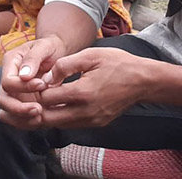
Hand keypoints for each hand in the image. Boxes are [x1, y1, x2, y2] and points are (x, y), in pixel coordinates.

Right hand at [0, 37, 66, 129]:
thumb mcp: (45, 46)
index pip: (7, 82)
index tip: (42, 85)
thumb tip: (24, 76)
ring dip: (22, 119)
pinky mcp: (21, 104)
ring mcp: (13, 94)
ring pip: (7, 113)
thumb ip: (34, 58)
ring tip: (41, 117)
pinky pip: (17, 120)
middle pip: (3, 101)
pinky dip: (27, 123)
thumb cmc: (50, 48)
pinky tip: (42, 120)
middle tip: (39, 110)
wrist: (56, 54)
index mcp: (11, 64)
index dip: (23, 87)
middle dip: (19, 109)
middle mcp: (8, 80)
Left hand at [31, 47, 149, 129]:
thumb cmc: (118, 64)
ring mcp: (92, 121)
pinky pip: (72, 125)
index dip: (38, 90)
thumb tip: (46, 77)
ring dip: (49, 114)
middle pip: (48, 119)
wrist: (143, 81)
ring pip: (58, 125)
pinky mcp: (97, 124)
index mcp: (82, 93)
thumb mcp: (90, 55)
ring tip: (48, 98)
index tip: (40, 81)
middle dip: (39, 107)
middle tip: (37, 94)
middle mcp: (85, 112)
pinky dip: (62, 117)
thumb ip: (65, 65)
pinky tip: (62, 104)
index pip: (46, 99)